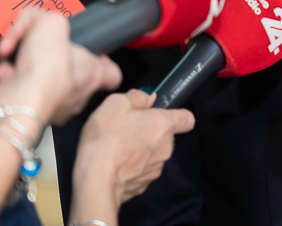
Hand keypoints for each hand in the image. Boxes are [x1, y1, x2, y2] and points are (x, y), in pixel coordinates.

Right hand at [0, 8, 121, 124]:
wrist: (19, 100)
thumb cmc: (47, 69)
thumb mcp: (51, 22)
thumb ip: (45, 16)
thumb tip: (34, 18)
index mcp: (93, 74)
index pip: (111, 72)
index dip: (100, 59)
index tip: (91, 51)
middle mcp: (76, 94)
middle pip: (68, 72)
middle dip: (48, 58)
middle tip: (38, 49)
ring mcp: (52, 105)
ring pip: (38, 80)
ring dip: (23, 66)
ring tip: (18, 59)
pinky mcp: (27, 111)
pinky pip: (17, 90)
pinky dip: (8, 79)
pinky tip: (8, 75)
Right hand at [74, 90, 195, 205]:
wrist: (95, 179)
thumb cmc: (105, 141)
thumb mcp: (116, 104)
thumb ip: (137, 97)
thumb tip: (147, 97)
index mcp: (163, 125)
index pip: (186, 118)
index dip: (177, 114)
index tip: (163, 114)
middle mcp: (165, 148)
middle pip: (165, 136)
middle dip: (150, 132)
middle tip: (128, 129)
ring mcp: (155, 168)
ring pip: (153, 154)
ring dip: (140, 150)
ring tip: (118, 148)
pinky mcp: (143, 184)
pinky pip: (141, 171)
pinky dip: (131, 167)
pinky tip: (115, 164)